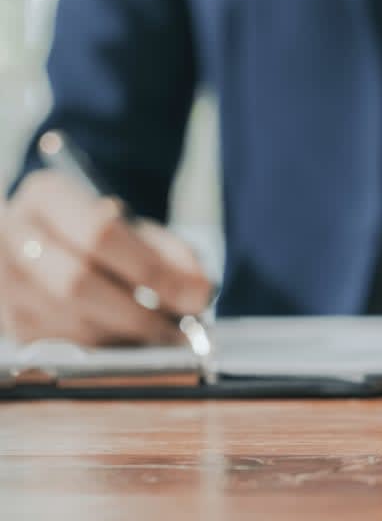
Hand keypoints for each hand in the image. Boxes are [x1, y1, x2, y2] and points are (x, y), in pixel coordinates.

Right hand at [0, 170, 211, 345]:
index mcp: (48, 196)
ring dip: (127, 337)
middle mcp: (13, 237)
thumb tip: (199, 292)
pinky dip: (110, 349)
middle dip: (140, 314)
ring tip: (164, 334)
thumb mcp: (141, 230)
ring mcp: (5, 284)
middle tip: (183, 331)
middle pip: (77, 283)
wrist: (55, 245)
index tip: (197, 297)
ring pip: (70, 322)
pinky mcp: (12, 324)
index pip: (100, 234)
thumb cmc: (106, 236)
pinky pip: (66, 348)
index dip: (152, 270)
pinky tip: (132, 341)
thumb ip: (173, 254)